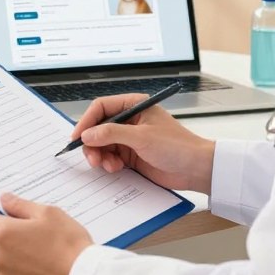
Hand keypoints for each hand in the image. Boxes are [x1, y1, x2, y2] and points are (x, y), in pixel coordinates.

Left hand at [0, 193, 91, 274]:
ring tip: (43, 250)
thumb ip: (20, 205)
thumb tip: (5, 200)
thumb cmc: (68, 245)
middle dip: (9, 231)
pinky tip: (43, 265)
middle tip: (34, 230)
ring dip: (16, 251)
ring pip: (4, 256)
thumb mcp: (48, 213)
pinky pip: (12, 273)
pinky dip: (23, 268)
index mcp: (2, 233)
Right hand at [72, 94, 215, 194]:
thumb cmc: (177, 146)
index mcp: (133, 105)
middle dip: (92, 142)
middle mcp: (129, 119)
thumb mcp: (142, 137)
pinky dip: (108, 163)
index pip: (101, 107)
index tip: (78, 136)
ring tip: (108, 165)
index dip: (87, 121)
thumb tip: (87, 134)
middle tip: (92, 158)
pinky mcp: (131, 154)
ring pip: (102, 143)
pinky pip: (110, 156)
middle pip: (98, 127)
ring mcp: (129, 138)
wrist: (196, 169)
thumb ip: (112, 133)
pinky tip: (116, 168)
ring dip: (100, 155)